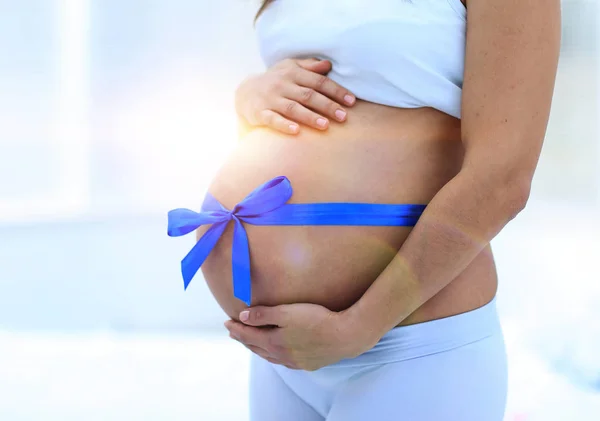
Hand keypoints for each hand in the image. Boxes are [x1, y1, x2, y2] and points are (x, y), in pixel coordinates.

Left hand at [224, 303, 376, 370]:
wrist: (344, 336)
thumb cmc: (316, 319)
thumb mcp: (287, 312)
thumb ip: (263, 315)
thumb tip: (242, 317)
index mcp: (274, 342)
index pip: (248, 335)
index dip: (236, 328)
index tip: (226, 322)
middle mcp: (281, 355)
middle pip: (256, 347)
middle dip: (243, 338)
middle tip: (233, 331)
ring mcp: (295, 362)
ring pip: (269, 356)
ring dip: (257, 348)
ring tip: (250, 342)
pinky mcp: (308, 364)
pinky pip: (283, 361)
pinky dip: (273, 355)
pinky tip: (276, 353)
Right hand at [235, 58, 355, 134]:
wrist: (245, 92)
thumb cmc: (275, 80)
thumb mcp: (289, 68)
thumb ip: (309, 67)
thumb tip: (329, 65)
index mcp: (293, 73)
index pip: (319, 82)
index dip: (336, 91)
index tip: (351, 101)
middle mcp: (282, 85)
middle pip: (309, 95)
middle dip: (327, 106)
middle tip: (344, 117)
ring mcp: (271, 99)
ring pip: (293, 108)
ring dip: (310, 117)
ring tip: (325, 125)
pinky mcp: (260, 113)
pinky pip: (273, 119)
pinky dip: (284, 125)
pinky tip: (297, 131)